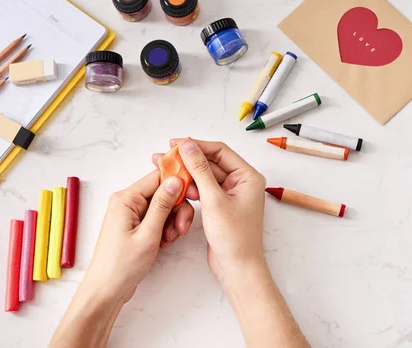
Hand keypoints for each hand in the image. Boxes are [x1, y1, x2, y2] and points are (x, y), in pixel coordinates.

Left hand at [80, 171, 194, 302]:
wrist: (106, 290)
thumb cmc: (121, 266)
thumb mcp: (148, 234)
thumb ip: (162, 205)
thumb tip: (174, 180)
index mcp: (125, 199)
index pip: (158, 177)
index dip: (178, 184)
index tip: (194, 195)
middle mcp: (126, 202)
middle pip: (162, 192)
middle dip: (177, 209)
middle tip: (181, 228)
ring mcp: (130, 214)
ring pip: (162, 206)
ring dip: (172, 221)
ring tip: (169, 240)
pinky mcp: (134, 225)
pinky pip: (156, 218)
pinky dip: (165, 228)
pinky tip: (164, 243)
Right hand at [153, 139, 266, 286]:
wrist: (237, 268)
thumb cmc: (234, 238)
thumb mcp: (213, 200)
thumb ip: (199, 170)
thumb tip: (187, 145)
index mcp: (247, 176)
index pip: (219, 151)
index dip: (196, 145)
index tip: (174, 144)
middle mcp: (241, 182)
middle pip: (210, 162)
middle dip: (188, 160)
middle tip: (164, 158)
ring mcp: (230, 194)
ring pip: (205, 175)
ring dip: (187, 174)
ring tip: (166, 173)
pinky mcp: (220, 205)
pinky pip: (203, 189)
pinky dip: (191, 187)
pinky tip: (178, 188)